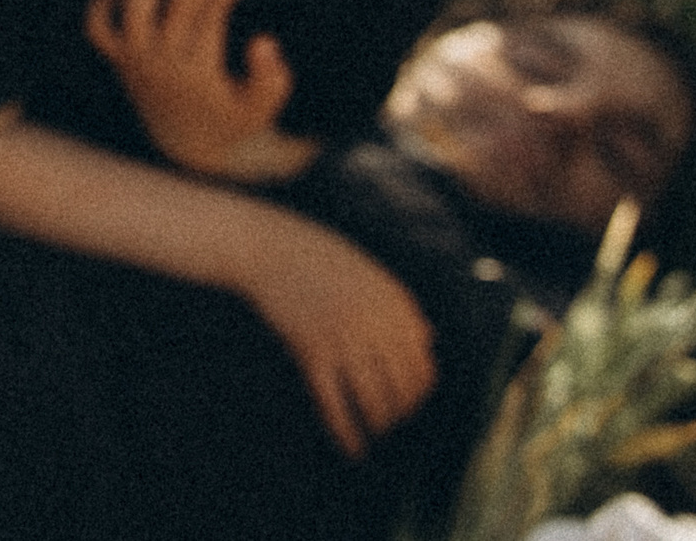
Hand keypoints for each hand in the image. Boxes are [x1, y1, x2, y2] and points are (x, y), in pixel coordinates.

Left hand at [86, 0, 309, 180]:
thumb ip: (271, 78)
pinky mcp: (120, 61)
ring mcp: (135, 62)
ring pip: (133, 10)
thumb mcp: (262, 107)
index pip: (209, 19)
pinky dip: (102, 5)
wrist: (187, 144)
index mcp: (198, 73)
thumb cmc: (232, 118)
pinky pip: (98, 29)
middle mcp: (162, 64)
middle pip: (176, 7)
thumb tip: (262, 41)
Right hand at [237, 217, 436, 458]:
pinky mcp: (312, 352)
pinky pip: (336, 404)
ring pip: (375, 402)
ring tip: (374, 436)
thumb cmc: (318, 256)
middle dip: (401, 414)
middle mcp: (376, 325)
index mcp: (395, 305)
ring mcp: (344, 339)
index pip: (423, 366)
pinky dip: (346, 433)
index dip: (419, 394)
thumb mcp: (370, 273)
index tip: (408, 403)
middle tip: (391, 424)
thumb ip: (402, 306)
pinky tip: (351, 448)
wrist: (268, 246)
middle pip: (403, 389)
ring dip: (378, 427)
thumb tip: (427, 339)